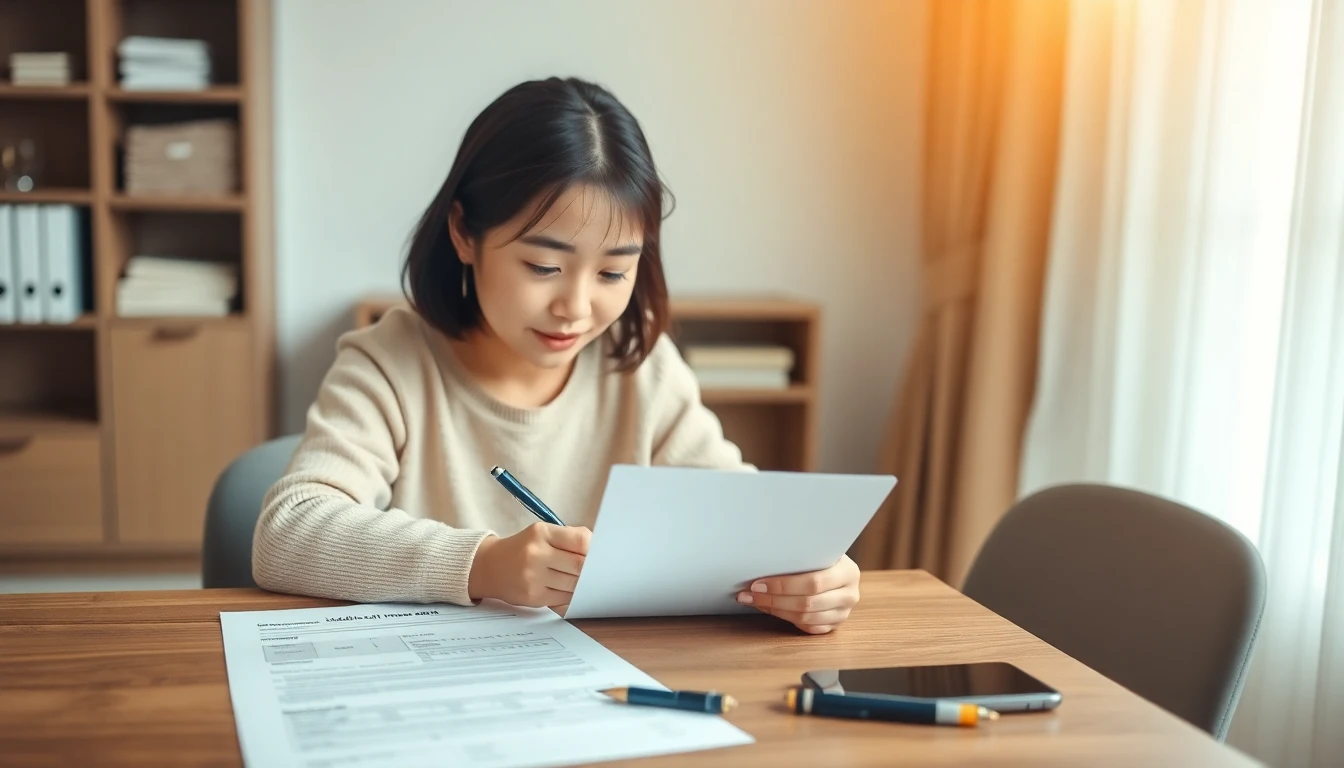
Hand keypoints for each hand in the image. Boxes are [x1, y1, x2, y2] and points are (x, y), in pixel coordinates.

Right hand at [467, 523, 590, 608]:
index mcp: (541, 532)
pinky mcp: (532, 596)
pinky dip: (569, 595)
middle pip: (579, 564)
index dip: (593, 549)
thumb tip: (599, 551)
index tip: (597, 554)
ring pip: (573, 584)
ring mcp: (533, 577)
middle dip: (590, 569)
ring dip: (581, 584)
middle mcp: (535, 553)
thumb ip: (569, 538)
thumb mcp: (541, 533)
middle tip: (596, 570)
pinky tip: (566, 589)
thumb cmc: (523, 549)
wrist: (490, 567)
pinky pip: (563, 598)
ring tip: (579, 579)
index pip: (581, 540)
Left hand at [736, 555, 859, 633]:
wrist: (841, 568)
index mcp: (847, 572)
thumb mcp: (818, 550)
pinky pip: (808, 628)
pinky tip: (770, 609)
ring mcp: (843, 613)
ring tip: (754, 602)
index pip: (813, 583)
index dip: (783, 585)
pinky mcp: (835, 625)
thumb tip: (762, 562)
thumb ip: (799, 556)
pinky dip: (786, 619)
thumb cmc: (824, 556)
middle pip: (807, 603)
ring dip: (776, 611)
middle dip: (773, 600)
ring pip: (805, 618)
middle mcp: (849, 595)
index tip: (758, 584)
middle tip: (750, 595)